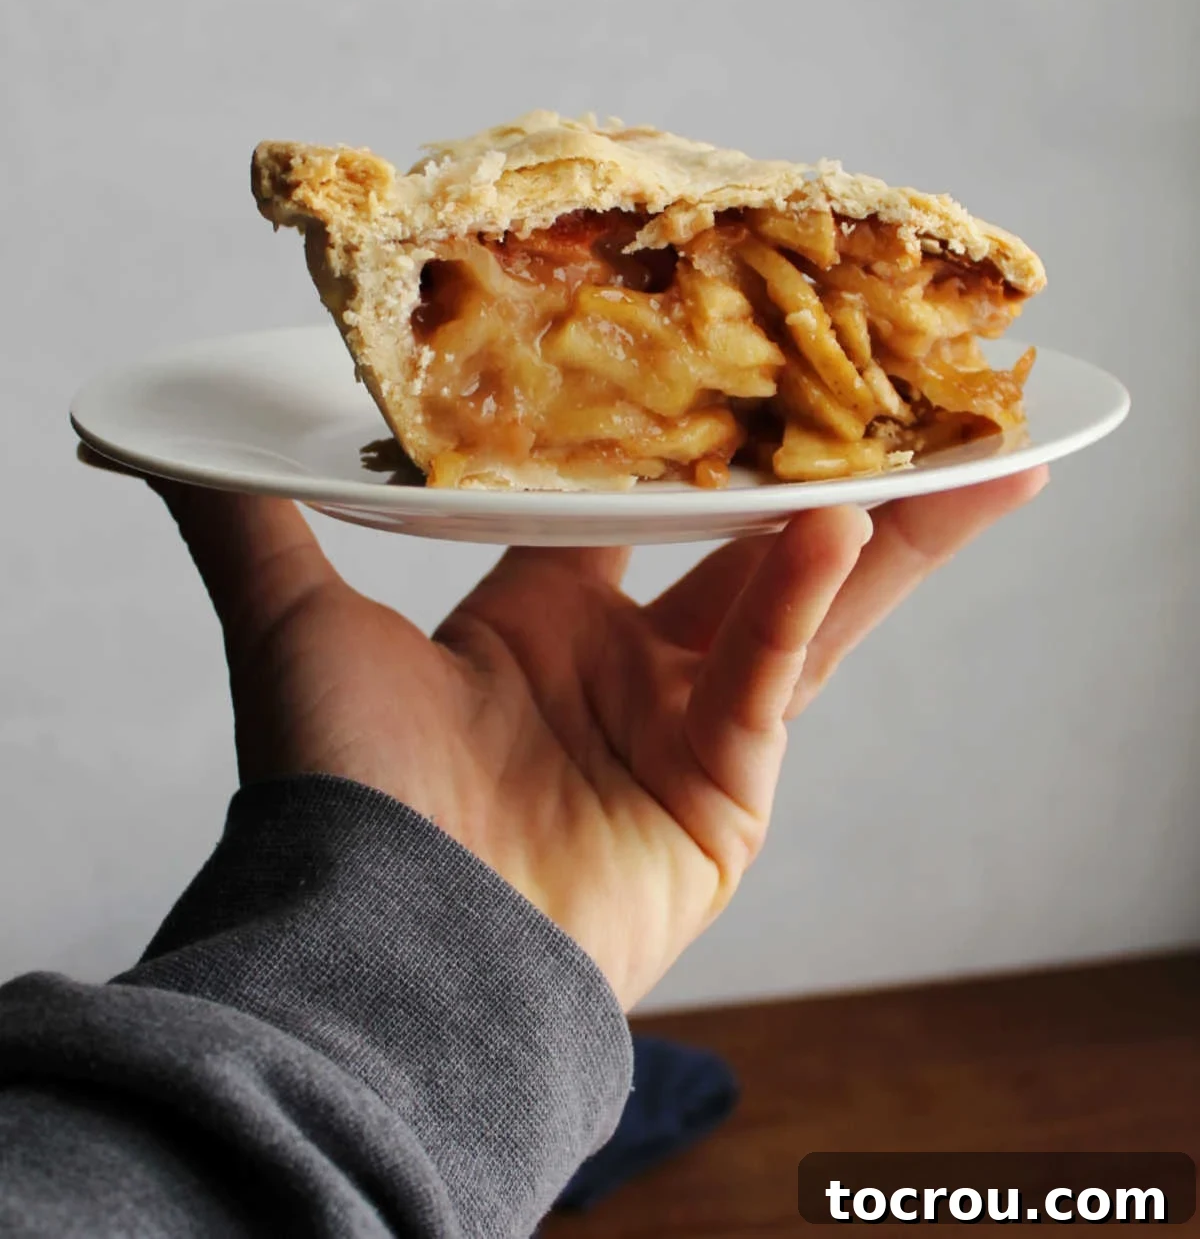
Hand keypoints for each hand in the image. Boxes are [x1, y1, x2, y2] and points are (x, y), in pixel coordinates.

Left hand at [151, 468, 1045, 1006]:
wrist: (379, 946)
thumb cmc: (340, 791)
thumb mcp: (295, 625)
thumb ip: (251, 524)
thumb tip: (169, 442)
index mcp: (536, 617)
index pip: (631, 500)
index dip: (682, 430)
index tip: (731, 350)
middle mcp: (619, 666)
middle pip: (742, 547)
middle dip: (824, 477)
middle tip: (899, 399)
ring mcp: (681, 732)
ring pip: (801, 610)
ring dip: (883, 534)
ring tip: (972, 452)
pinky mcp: (724, 799)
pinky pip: (767, 681)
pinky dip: (800, 605)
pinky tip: (845, 522)